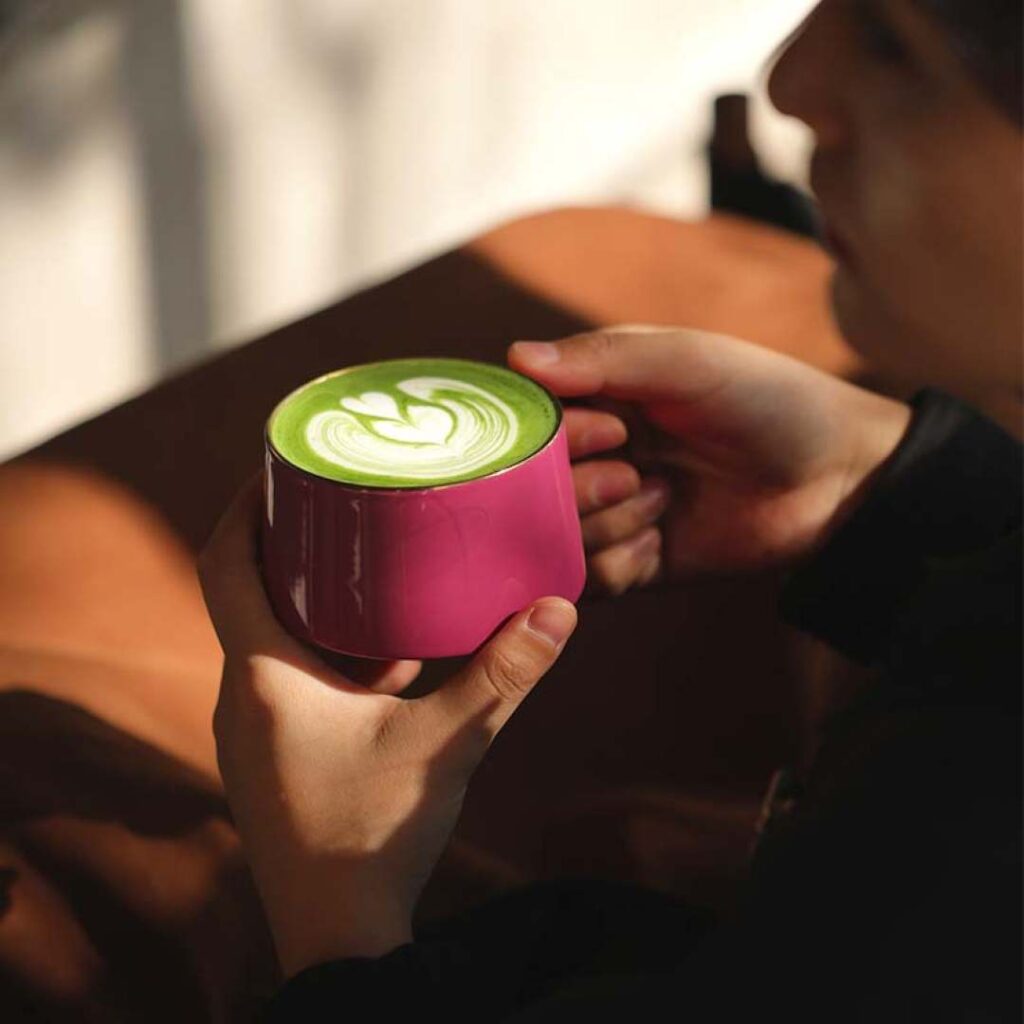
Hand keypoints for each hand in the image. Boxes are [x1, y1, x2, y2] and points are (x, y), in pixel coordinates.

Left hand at [197, 475, 576, 977]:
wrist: (338, 937)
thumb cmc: (373, 837)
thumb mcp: (447, 745)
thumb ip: (503, 676)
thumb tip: (559, 609)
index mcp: (264, 675)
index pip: (224, 564)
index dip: (245, 506)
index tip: (277, 463)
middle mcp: (246, 694)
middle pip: (249, 591)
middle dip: (291, 543)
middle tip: (342, 499)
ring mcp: (259, 729)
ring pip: (277, 636)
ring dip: (316, 598)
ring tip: (373, 560)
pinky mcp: (281, 754)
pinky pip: (296, 677)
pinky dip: (334, 649)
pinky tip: (393, 649)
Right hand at [509, 326, 911, 591]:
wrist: (838, 477)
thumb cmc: (765, 398)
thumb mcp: (686, 362)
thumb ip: (602, 358)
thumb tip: (515, 357)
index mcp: (596, 398)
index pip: (525, 425)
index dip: (549, 438)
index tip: (607, 431)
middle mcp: (593, 457)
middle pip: (529, 490)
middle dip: (577, 488)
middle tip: (633, 474)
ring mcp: (611, 512)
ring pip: (554, 539)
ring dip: (605, 525)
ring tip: (663, 501)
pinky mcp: (634, 564)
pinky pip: (589, 581)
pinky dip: (618, 565)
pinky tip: (659, 543)